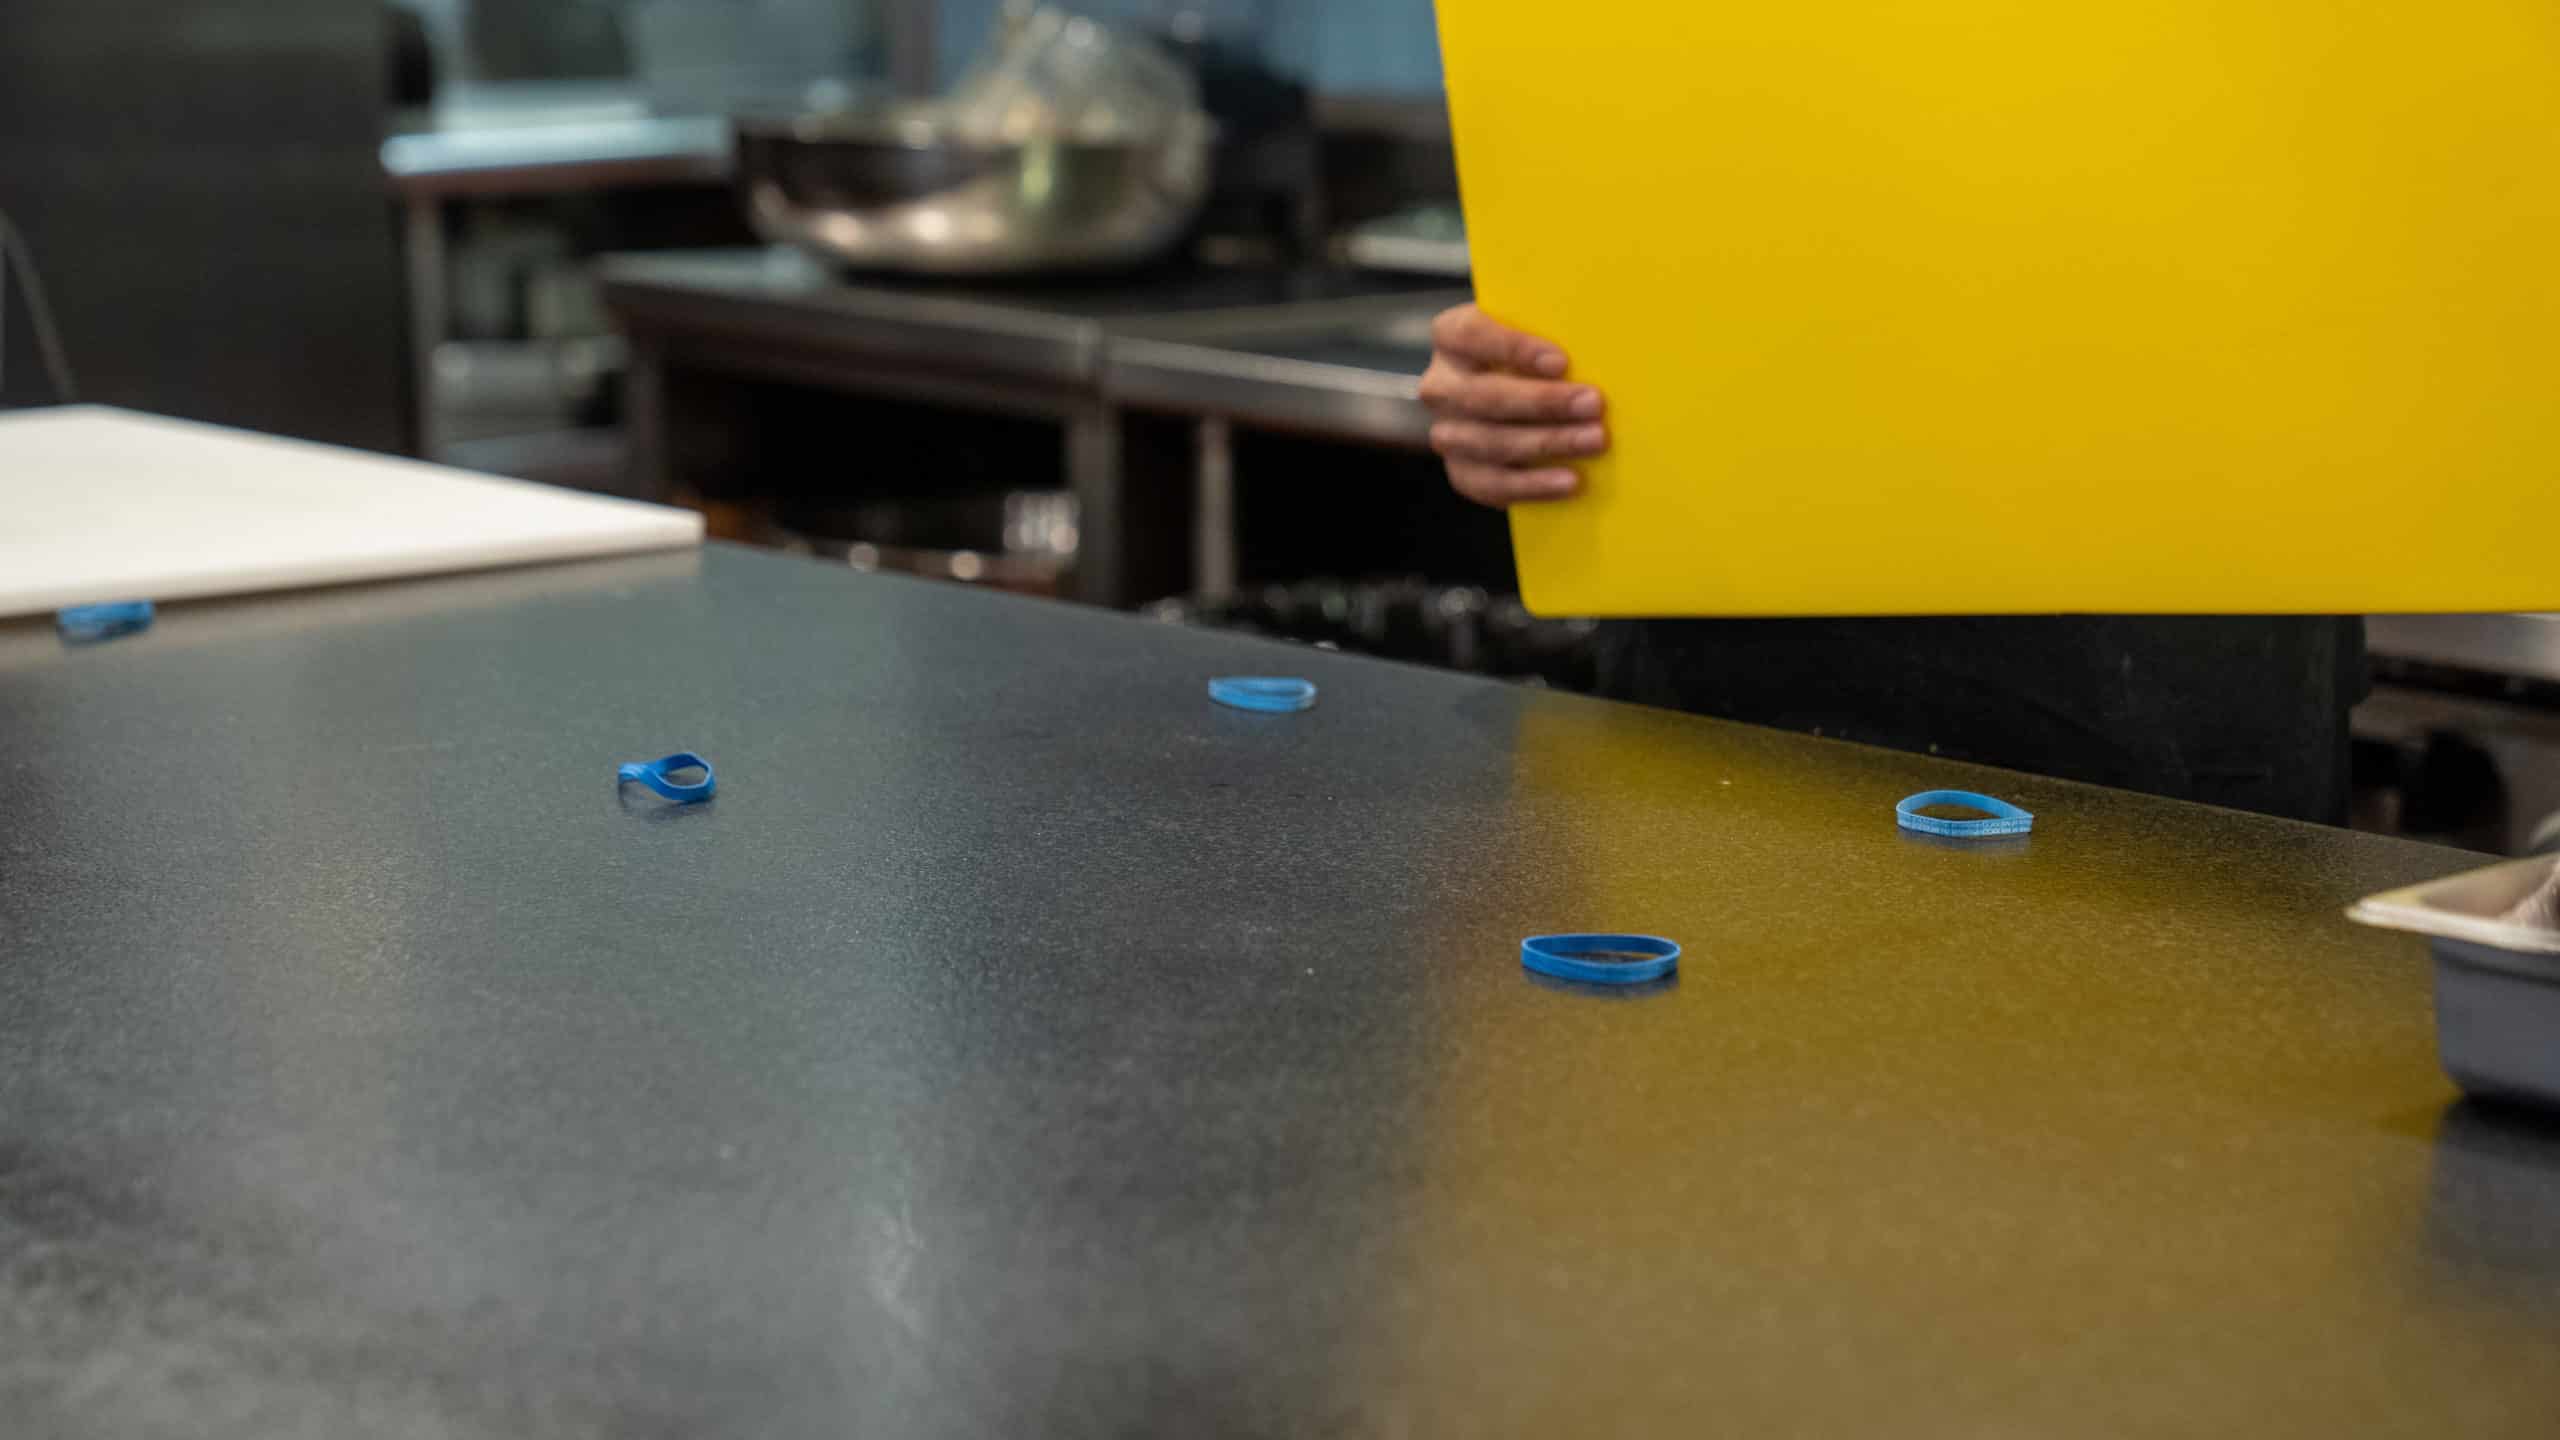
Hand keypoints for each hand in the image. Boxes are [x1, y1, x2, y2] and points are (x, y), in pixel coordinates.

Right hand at [1419, 304, 1608, 506]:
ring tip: (1592, 440)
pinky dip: (1533, 484)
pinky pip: (1491, 484)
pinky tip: (1570, 480)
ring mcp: (1447, 432)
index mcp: (1451, 336)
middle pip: (1484, 395)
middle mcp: (1440, 385)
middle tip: (1593, 404)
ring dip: (1545, 443)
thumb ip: (1553, 331)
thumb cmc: (1533, 356)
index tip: (1561, 362)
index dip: (1514, 349)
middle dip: (1542, 402)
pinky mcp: (1461, 471)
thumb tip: (1599, 346)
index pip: (1472, 335)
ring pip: (1490, 442)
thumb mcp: (1535, 331)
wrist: (1517, 397)